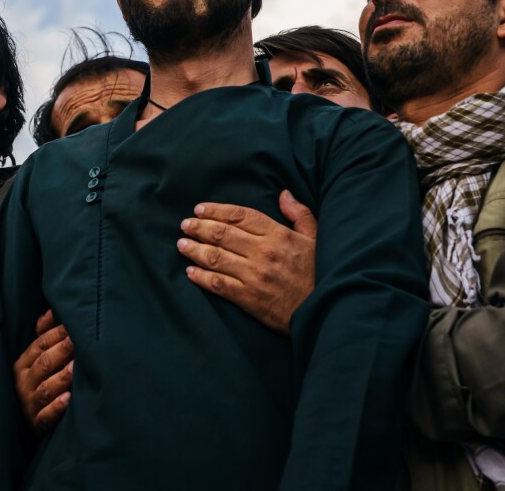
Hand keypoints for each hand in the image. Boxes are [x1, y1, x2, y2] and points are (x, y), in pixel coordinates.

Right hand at [14, 309, 73, 435]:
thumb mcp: (36, 358)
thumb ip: (44, 333)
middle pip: (44, 364)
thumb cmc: (37, 383)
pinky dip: (56, 408)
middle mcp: (24, 383)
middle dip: (62, 351)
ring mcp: (30, 404)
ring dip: (61, 378)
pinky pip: (46, 416)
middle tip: (78, 341)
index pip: (40, 345)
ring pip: (47, 389)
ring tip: (75, 368)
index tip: (73, 326)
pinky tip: (68, 399)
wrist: (28, 421)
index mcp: (23, 364)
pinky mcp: (38, 424)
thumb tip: (53, 310)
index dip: (57, 334)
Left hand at [177, 189, 316, 334]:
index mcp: (278, 234)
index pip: (240, 216)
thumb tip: (284, 194)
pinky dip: (201, 277)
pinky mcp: (249, 298)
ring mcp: (254, 276)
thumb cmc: (319, 273)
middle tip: (185, 225)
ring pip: (216, 257)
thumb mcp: (315, 238)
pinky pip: (219, 284)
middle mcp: (263, 252)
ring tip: (182, 244)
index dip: (216, 210)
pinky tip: (190, 272)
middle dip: (199, 227)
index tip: (199, 209)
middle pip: (222, 234)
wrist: (323, 310)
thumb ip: (299, 214)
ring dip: (195, 249)